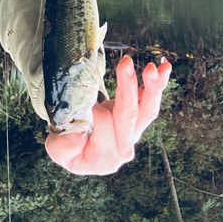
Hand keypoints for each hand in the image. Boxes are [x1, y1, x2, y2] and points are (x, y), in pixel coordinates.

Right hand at [45, 55, 171, 175]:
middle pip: (131, 116)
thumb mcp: (58, 151)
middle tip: (126, 64)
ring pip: (147, 109)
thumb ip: (65, 146)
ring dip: (152, 86)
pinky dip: (157, 84)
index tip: (79, 105)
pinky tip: (164, 68)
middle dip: (128, 88)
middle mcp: (124, 146)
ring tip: (155, 68)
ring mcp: (133, 132)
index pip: (104, 124)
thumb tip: (80, 134)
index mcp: (106, 157)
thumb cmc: (65, 149)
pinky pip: (149, 100)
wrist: (75, 150)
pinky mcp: (137, 118)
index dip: (93, 109)